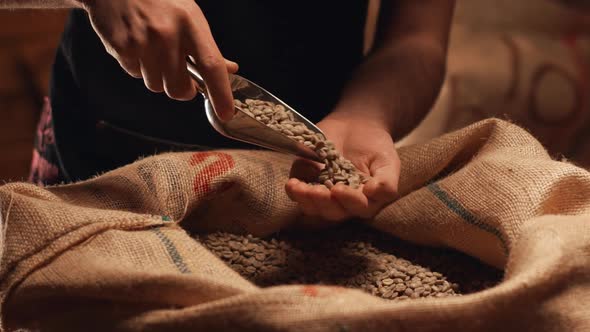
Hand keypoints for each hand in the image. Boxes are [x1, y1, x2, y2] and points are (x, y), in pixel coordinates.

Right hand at [79, 0, 236, 120]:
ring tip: (152, 51)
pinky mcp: (121, 47)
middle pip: (179, 88)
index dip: (221, 94)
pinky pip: (134, 74)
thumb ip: (206, 46)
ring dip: (156, 76)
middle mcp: (168, 34)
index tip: (226, 113)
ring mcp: (143, 41)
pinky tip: (136, 44)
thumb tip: (229, 69)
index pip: (211, 65)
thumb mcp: (189, 15)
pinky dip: (136, 66)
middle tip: (179, 76)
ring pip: (156, 85)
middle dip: (181, 89)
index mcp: (191, 24)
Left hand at [285, 114, 400, 224]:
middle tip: (316, 190)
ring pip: (313, 208)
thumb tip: (372, 193)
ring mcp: (323, 194)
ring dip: (305, 200)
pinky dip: (294, 190)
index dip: (348, 201)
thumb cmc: (376, 146)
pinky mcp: (308, 182)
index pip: (358, 207)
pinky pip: (298, 193)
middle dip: (322, 202)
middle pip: (332, 212)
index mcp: (366, 200)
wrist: (358, 125)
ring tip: (298, 187)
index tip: (339, 189)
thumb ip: (386, 182)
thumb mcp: (388, 161)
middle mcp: (343, 202)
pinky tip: (292, 182)